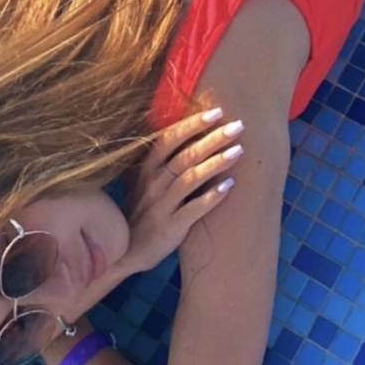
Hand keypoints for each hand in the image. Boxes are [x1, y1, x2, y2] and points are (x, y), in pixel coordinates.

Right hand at [119, 108, 243, 274]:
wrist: (125, 252)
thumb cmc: (142, 210)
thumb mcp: (144, 182)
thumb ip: (163, 160)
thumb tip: (191, 133)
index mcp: (146, 168)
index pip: (169, 139)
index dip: (192, 124)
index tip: (216, 112)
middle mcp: (152, 183)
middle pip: (185, 155)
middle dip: (212, 138)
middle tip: (238, 126)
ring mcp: (160, 205)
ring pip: (190, 178)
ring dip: (216, 163)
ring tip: (239, 151)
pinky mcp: (170, 227)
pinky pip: (193, 209)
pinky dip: (212, 197)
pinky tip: (230, 186)